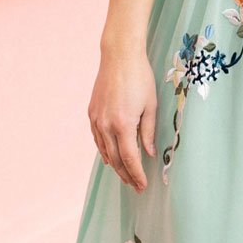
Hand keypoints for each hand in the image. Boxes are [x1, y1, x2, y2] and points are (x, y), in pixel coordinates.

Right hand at [88, 46, 156, 192]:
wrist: (119, 57)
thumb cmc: (140, 78)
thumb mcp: (151, 105)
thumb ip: (149, 132)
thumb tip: (149, 153)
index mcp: (123, 124)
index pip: (130, 158)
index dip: (137, 174)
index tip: (143, 185)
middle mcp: (106, 125)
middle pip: (116, 159)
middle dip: (126, 175)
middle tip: (135, 186)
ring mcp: (96, 119)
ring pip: (104, 151)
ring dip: (115, 166)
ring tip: (125, 176)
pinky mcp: (92, 113)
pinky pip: (97, 139)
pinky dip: (104, 151)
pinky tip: (109, 158)